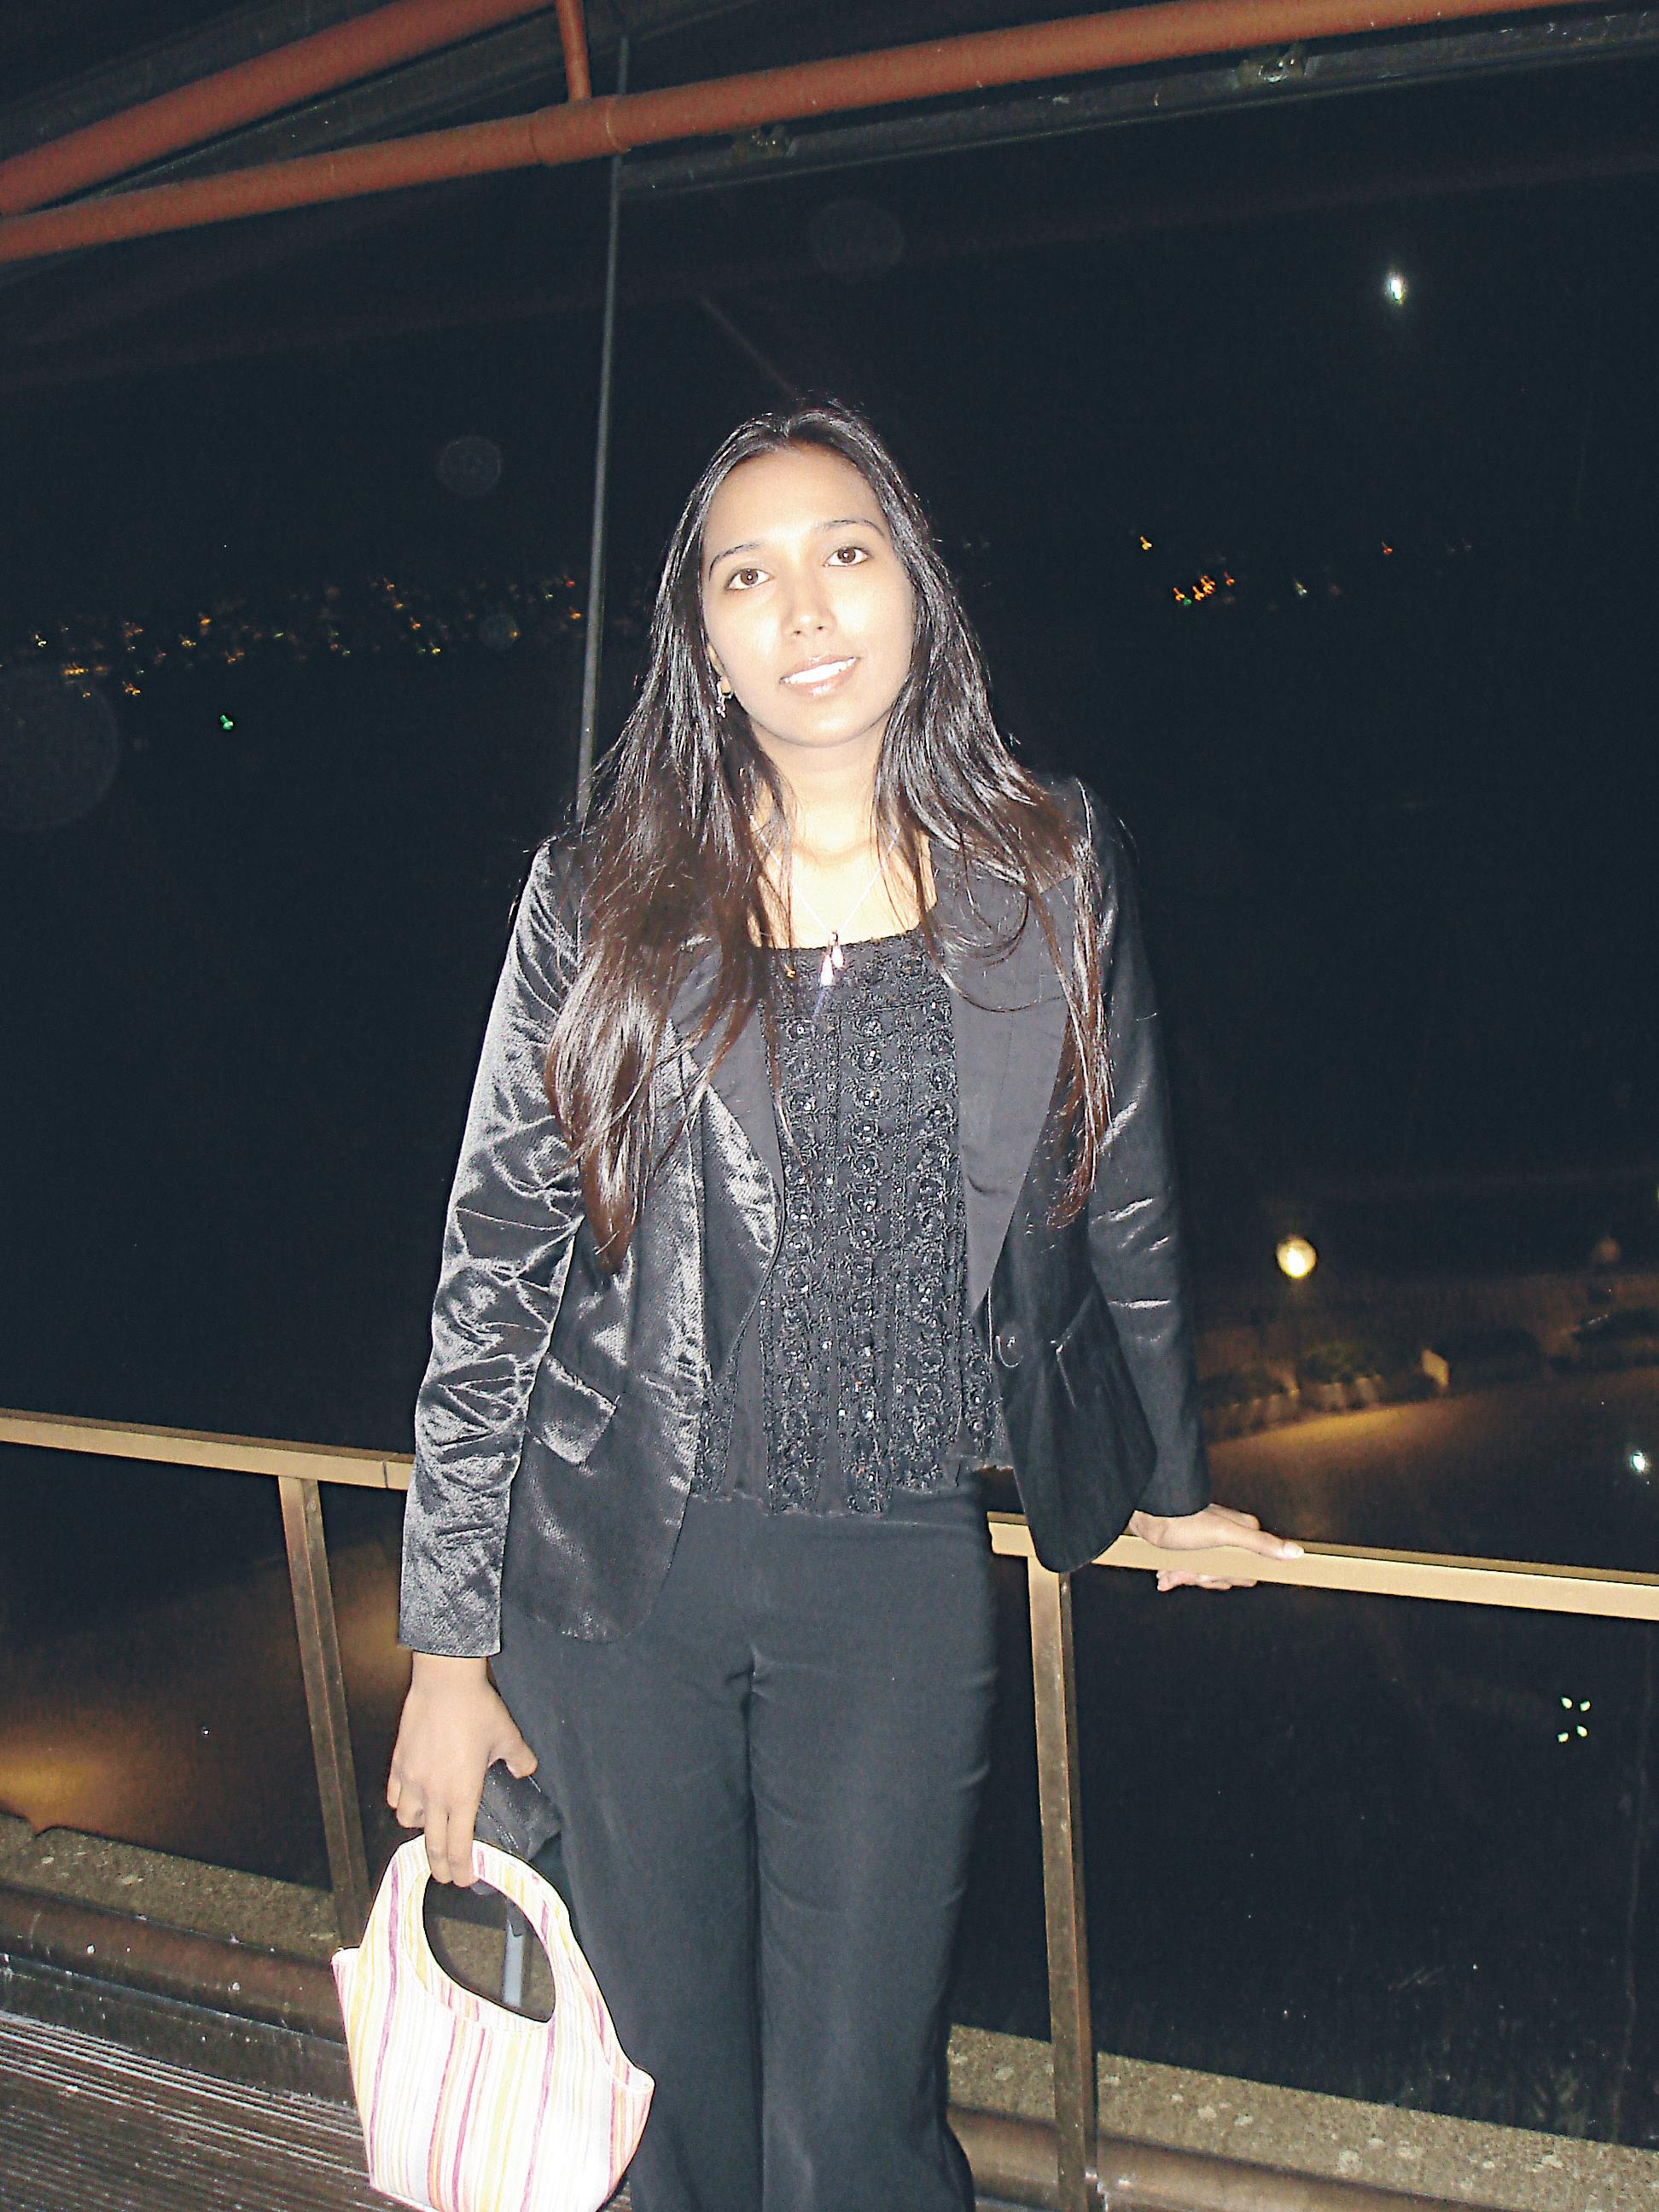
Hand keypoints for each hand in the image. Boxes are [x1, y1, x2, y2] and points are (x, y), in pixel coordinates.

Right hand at [386, 1653, 538, 1884]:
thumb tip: (526, 1771)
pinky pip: (395, 1794)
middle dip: (440, 1865)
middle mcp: (433, 1794)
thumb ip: (519, 1759)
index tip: (464, 1880)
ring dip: (419, 1829)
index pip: (458, 1845)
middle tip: (446, 1875)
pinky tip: (410, 1799)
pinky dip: (402, 1803)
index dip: (461, 1867)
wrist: (444, 1682)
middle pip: (432, 1843)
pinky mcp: (398, 1762)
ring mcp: (412, 1779)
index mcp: (462, 1794)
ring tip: (430, 1827)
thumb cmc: (477, 1710)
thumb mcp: (508, 1736)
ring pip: (407, 1819)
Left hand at [1127, 1501, 1302, 1591]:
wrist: (1148, 1512)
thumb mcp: (1225, 1534)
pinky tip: (1164, 1579)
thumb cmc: (1185, 1521)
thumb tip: (1297, 1553)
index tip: (1210, 1570)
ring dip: (1185, 1576)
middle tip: (1189, 1564)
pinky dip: (1175, 1577)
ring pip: (1205, 1575)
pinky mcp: (1190, 1549)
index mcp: (1244, 1533)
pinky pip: (1188, 1571)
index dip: (1227, 1576)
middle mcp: (1230, 1539)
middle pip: (1226, 1576)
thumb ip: (1260, 1543)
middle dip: (1203, 1576)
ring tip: (1170, 1569)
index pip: (1248, 1572)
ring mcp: (1209, 1545)